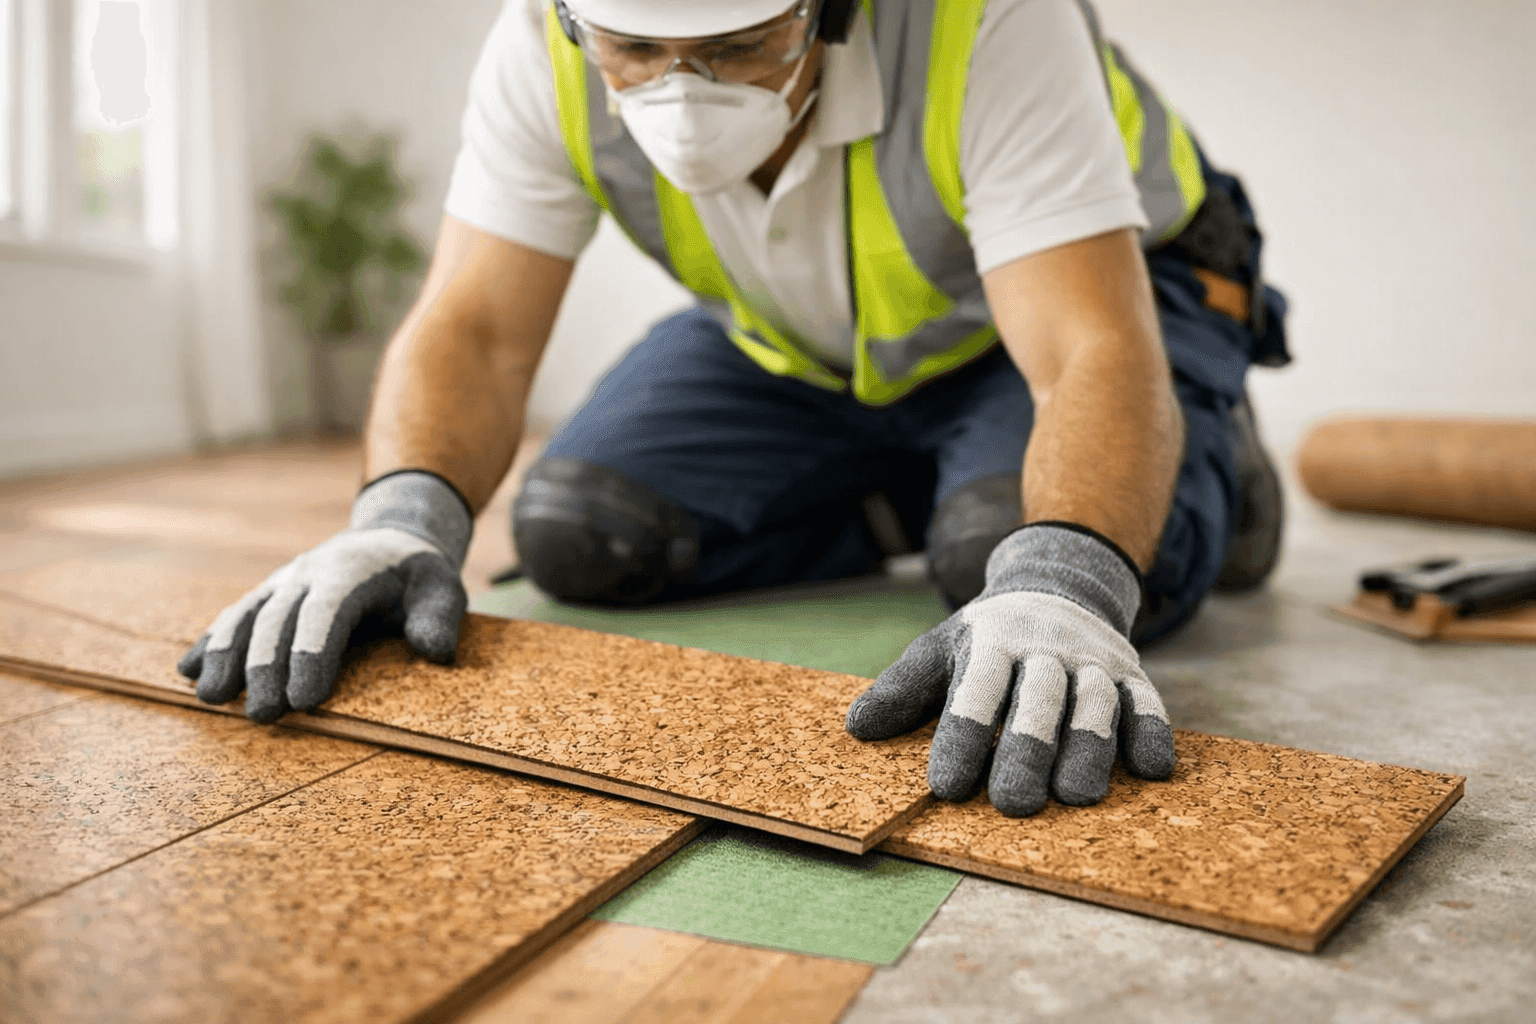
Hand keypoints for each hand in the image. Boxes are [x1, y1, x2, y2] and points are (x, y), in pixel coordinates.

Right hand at [178, 472, 471, 722]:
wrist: (388, 539)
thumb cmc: (418, 575)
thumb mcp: (442, 588)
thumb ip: (439, 618)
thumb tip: (435, 652)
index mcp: (350, 571)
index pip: (326, 613)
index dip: (312, 655)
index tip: (305, 701)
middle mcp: (307, 573)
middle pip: (279, 620)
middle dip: (266, 669)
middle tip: (262, 716)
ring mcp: (282, 582)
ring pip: (247, 616)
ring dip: (225, 656)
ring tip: (210, 698)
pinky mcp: (268, 595)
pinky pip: (236, 615)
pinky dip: (211, 642)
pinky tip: (188, 671)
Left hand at [845, 524, 1174, 815]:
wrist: (1057, 584)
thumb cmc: (986, 638)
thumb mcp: (940, 648)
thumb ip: (903, 688)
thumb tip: (857, 728)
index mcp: (991, 642)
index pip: (975, 689)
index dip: (961, 736)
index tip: (947, 786)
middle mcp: (1045, 648)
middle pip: (1038, 699)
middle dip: (1027, 750)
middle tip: (1014, 804)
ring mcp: (1093, 661)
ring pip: (1095, 703)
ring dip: (1089, 748)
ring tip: (1075, 797)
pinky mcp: (1132, 674)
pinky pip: (1147, 702)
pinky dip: (1152, 732)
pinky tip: (1149, 769)